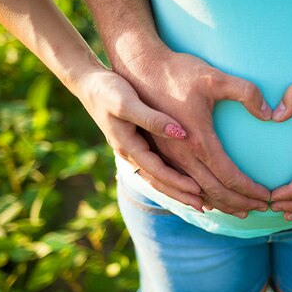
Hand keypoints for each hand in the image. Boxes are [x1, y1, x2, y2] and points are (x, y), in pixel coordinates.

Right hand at [76, 66, 204, 211]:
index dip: (178, 182)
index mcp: (128, 146)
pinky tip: (185, 180)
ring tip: (198, 200)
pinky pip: (155, 167)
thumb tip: (181, 133)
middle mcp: (130, 153)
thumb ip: (152, 119)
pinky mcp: (137, 143)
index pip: (157, 171)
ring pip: (157, 177)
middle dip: (180, 195)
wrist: (88, 84)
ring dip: (177, 190)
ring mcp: (133, 150)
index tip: (198, 191)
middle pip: (157, 181)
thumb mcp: (128, 102)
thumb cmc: (108, 90)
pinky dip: (170, 177)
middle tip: (203, 207)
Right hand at [114, 42, 270, 216]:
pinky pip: (178, 185)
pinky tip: (206, 200)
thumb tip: (268, 113)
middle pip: (214, 192)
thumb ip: (245, 92)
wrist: (138, 66)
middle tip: (261, 208)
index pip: (229, 177)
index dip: (249, 190)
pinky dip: (195, 197)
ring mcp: (167, 156)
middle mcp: (180, 155)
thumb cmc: (177, 70)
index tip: (267, 196)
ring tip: (239, 210)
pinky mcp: (158, 152)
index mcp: (197, 141)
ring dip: (220, 204)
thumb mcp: (214, 76)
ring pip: (195, 193)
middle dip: (239, 203)